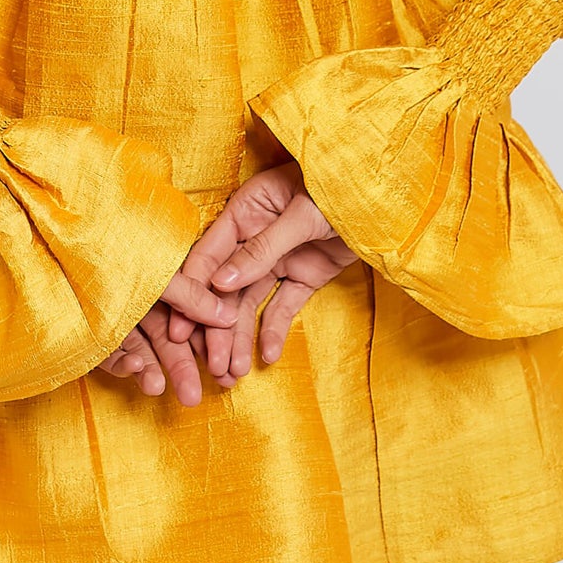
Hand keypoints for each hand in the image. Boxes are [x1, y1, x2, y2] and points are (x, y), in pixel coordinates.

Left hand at [95, 265, 238, 407]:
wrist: (58, 249)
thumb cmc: (113, 251)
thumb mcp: (159, 272)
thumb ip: (191, 296)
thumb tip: (229, 316)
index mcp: (160, 282)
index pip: (190, 318)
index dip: (206, 344)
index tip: (221, 368)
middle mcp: (140, 302)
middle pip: (167, 342)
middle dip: (180, 370)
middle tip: (193, 398)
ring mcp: (115, 319)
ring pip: (140, 352)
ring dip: (149, 371)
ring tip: (157, 387)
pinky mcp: (91, 336)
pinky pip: (110, 355)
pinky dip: (121, 363)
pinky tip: (131, 364)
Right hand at [96, 165, 356, 402]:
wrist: (384, 199)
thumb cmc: (339, 190)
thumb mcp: (301, 215)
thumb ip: (262, 248)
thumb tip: (221, 283)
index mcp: (247, 210)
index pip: (211, 253)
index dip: (194, 289)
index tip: (179, 325)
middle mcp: (255, 236)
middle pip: (227, 286)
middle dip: (218, 326)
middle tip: (212, 365)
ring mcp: (278, 258)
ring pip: (251, 303)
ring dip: (241, 337)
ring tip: (234, 373)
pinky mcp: (302, 276)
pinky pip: (283, 307)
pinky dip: (274, 330)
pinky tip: (267, 356)